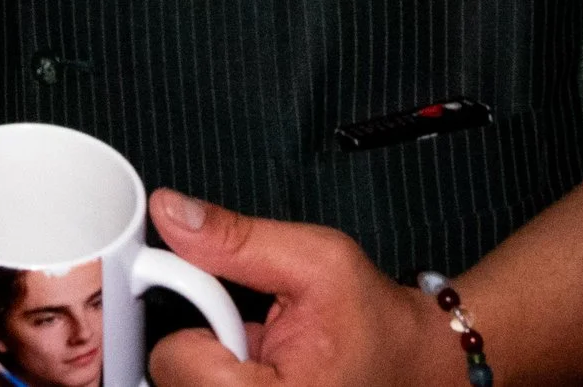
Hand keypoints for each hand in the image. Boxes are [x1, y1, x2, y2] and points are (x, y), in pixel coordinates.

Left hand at [145, 190, 465, 386]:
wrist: (411, 361)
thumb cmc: (373, 318)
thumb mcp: (313, 260)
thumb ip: (235, 240)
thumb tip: (171, 211)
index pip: (175, 364)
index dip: (196, 326)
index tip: (224, 308)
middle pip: (174, 378)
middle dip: (204, 346)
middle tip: (252, 333)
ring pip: (185, 385)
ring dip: (212, 364)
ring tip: (259, 352)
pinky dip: (220, 375)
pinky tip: (259, 370)